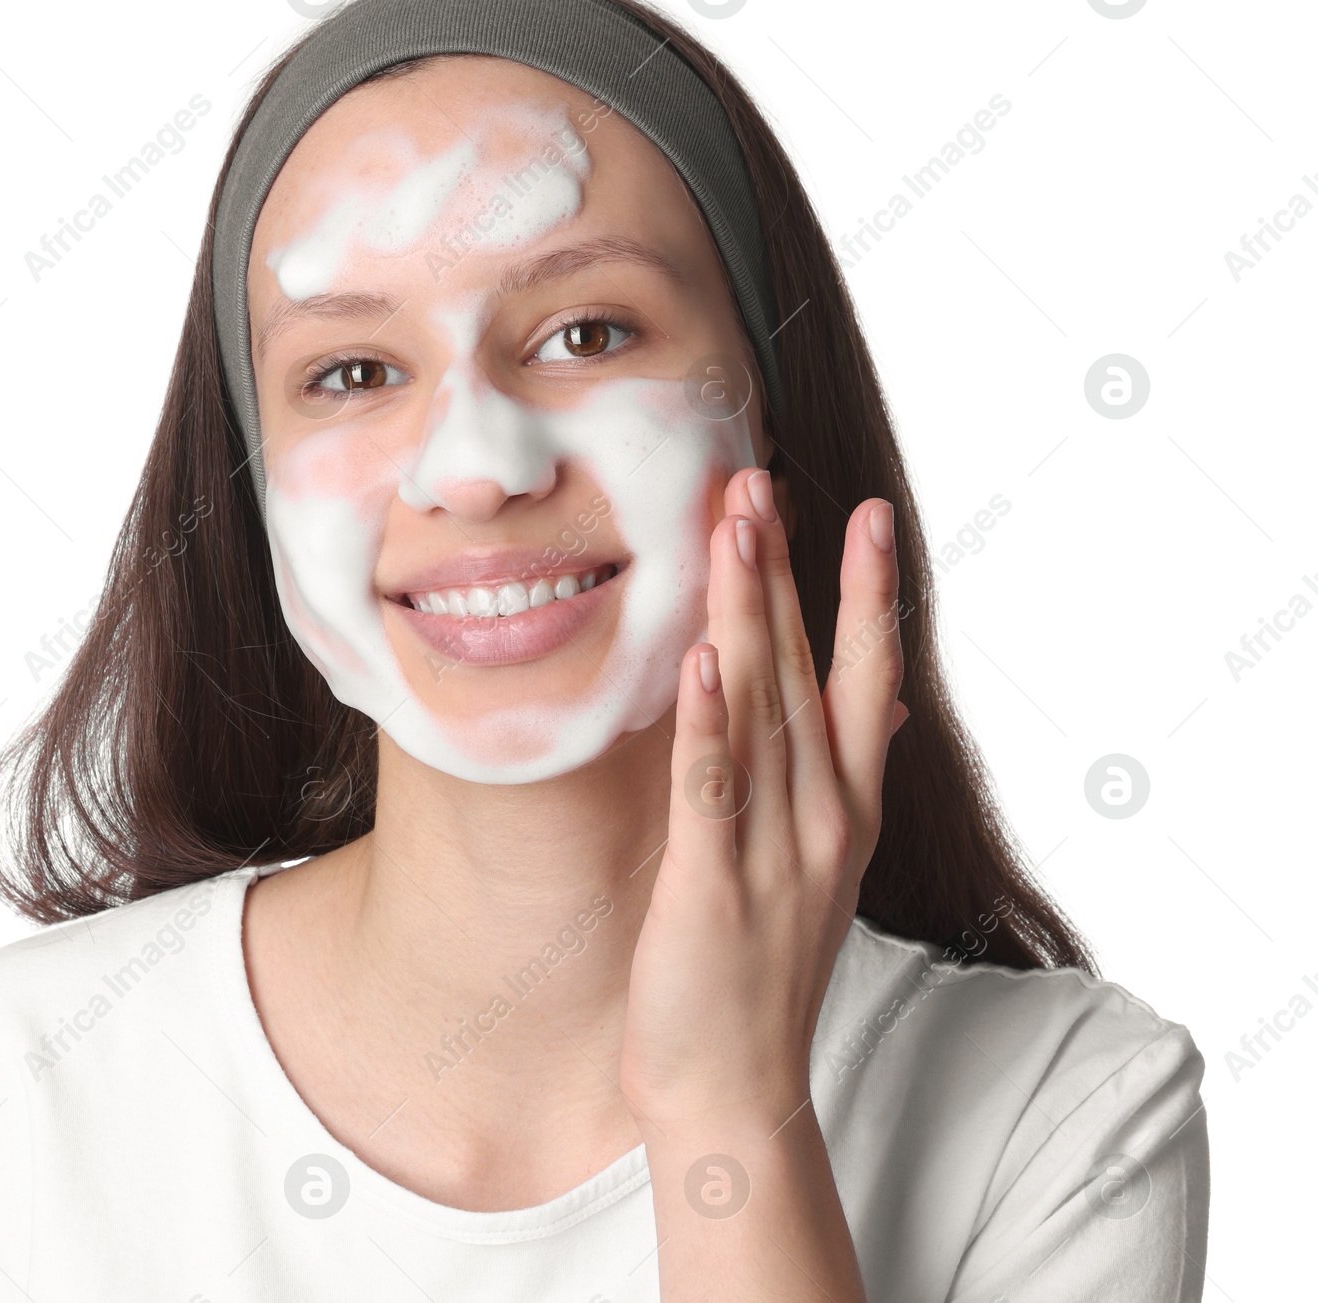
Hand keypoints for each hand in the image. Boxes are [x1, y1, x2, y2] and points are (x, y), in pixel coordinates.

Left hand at [620, 469, 905, 1131]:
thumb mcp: (815, 861)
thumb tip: (856, 699)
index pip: (867, 676)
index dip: (868, 592)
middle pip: (808, 670)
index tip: (864, 512)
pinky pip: (713, 790)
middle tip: (762, 482)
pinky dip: (707, 723)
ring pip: (763, 709)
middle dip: (785, 572)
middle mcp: (824, 816)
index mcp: (845, 805)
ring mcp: (776, 851)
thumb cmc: (759, 965)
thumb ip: (829, 775)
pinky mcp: (715, 887)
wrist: (735, 1085)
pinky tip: (700, 658)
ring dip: (749, 613)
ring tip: (736, 527)